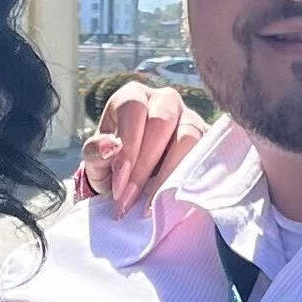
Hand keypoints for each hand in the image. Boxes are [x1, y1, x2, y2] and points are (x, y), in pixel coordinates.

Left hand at [77, 81, 204, 206]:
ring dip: (170, 174)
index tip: (119, 186)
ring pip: (189, 136)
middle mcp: (164, 101)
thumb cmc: (112, 164)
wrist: (133, 181)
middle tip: (130, 200)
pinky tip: (174, 199)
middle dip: (144, 166)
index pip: (134, 111)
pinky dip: (190, 178)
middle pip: (161, 122)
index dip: (128, 148)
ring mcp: (189, 118)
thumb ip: (95, 152)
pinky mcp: (206, 141)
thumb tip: (110, 146)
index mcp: (133, 97)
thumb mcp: (96, 159)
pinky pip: (206, 155)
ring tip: (153, 203)